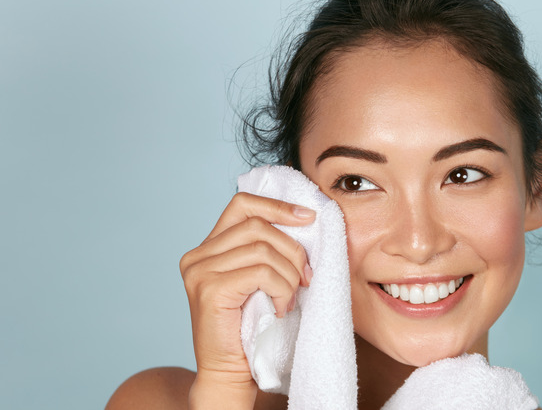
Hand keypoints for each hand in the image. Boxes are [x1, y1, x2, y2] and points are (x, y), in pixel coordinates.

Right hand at [180, 192, 314, 406]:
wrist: (231, 373)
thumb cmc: (252, 327)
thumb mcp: (259, 279)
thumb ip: (267, 249)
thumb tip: (305, 219)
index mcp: (208, 248)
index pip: (242, 204)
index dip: (277, 206)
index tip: (308, 216)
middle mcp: (197, 255)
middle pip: (258, 225)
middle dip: (292, 249)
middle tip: (307, 276)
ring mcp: (200, 271)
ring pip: (263, 249)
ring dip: (290, 275)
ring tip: (291, 298)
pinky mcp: (210, 289)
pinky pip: (262, 273)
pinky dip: (282, 289)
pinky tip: (281, 308)